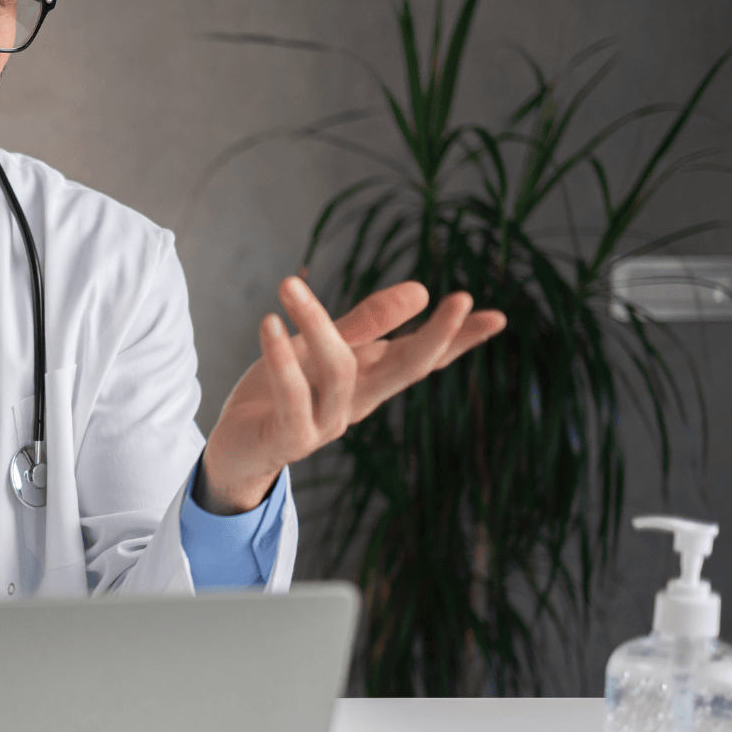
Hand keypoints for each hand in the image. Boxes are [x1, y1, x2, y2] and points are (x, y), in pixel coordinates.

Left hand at [197, 278, 506, 513]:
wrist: (234, 446)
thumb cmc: (279, 392)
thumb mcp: (320, 348)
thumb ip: (363, 324)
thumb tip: (421, 290)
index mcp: (369, 380)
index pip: (423, 357)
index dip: (460, 339)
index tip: (497, 317)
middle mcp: (357, 404)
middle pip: (406, 370)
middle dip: (436, 337)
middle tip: (461, 299)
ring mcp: (327, 425)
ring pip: (340, 372)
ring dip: (317, 325)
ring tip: (289, 285)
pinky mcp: (290, 438)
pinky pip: (292, 396)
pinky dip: (280, 358)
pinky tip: (268, 323)